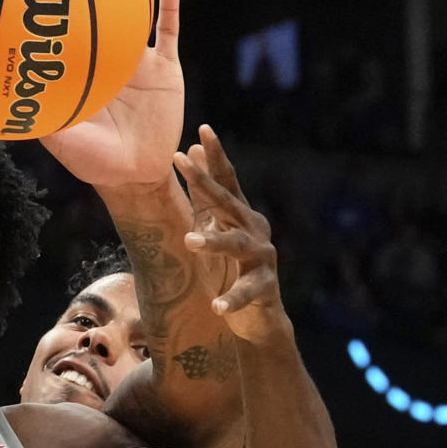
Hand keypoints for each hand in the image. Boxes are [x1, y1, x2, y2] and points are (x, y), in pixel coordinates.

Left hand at [39, 0, 182, 189]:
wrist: (136, 174)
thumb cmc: (95, 163)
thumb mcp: (63, 143)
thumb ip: (43, 121)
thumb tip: (9, 105)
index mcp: (83, 76)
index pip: (66, 41)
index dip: (52, 20)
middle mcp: (108, 64)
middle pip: (98, 22)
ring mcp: (137, 64)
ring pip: (132, 21)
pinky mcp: (164, 69)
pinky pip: (169, 32)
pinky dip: (169, 6)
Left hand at [175, 125, 286, 343]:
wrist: (260, 317)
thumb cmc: (232, 270)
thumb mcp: (215, 229)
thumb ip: (204, 196)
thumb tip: (191, 151)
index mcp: (241, 216)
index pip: (226, 182)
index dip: (214, 157)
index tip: (201, 130)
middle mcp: (255, 231)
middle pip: (228, 203)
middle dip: (204, 181)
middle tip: (181, 161)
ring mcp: (263, 259)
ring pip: (237, 246)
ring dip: (214, 242)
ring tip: (189, 241)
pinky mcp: (265, 288)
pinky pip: (247, 292)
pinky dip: (231, 299)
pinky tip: (217, 306)